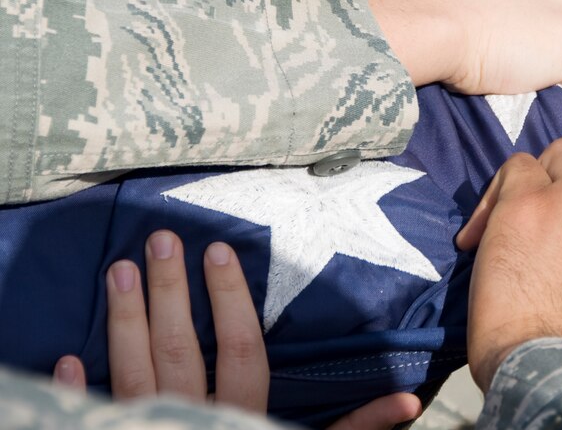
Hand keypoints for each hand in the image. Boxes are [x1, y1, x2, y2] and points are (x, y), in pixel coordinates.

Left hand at [54, 230, 420, 428]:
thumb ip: (355, 429)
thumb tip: (410, 402)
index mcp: (244, 419)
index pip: (241, 351)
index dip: (230, 301)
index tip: (218, 252)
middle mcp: (195, 422)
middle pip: (181, 352)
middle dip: (171, 293)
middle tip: (161, 240)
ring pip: (133, 374)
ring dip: (124, 322)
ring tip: (119, 269)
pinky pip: (93, 419)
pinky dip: (75, 391)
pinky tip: (62, 358)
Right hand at [364, 0, 561, 100]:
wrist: (437, 20)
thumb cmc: (452, 1)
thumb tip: (528, 15)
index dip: (539, 15)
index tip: (510, 22)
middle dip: (549, 38)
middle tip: (507, 42)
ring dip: (548, 63)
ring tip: (508, 57)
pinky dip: (548, 89)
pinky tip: (517, 75)